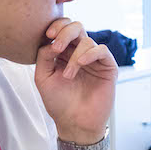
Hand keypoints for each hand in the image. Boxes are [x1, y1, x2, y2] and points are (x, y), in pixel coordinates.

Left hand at [35, 19, 115, 144]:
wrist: (75, 123)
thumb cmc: (59, 103)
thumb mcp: (43, 77)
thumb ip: (43, 56)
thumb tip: (51, 41)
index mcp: (63, 53)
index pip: (62, 28)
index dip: (56, 26)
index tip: (48, 35)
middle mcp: (79, 53)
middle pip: (76, 27)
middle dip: (66, 32)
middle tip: (58, 47)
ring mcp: (94, 60)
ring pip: (87, 40)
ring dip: (75, 56)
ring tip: (69, 76)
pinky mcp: (107, 67)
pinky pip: (102, 50)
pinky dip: (90, 53)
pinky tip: (81, 64)